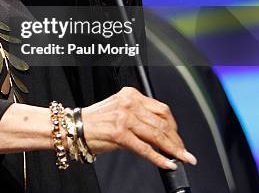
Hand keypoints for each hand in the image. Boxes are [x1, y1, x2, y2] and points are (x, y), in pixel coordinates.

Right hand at [81, 86, 197, 169]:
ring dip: (173, 149)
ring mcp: (124, 118)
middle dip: (176, 140)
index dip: (174, 126)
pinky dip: (159, 158)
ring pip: (157, 135)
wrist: (75, 128)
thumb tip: (162, 133)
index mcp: (130, 95)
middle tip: (184, 152)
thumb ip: (140, 116)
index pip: (161, 109)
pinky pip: (145, 148)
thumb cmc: (95, 122)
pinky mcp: (120, 133)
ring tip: (182, 158)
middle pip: (162, 123)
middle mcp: (128, 104)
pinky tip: (167, 163)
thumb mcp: (119, 110)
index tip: (179, 137)